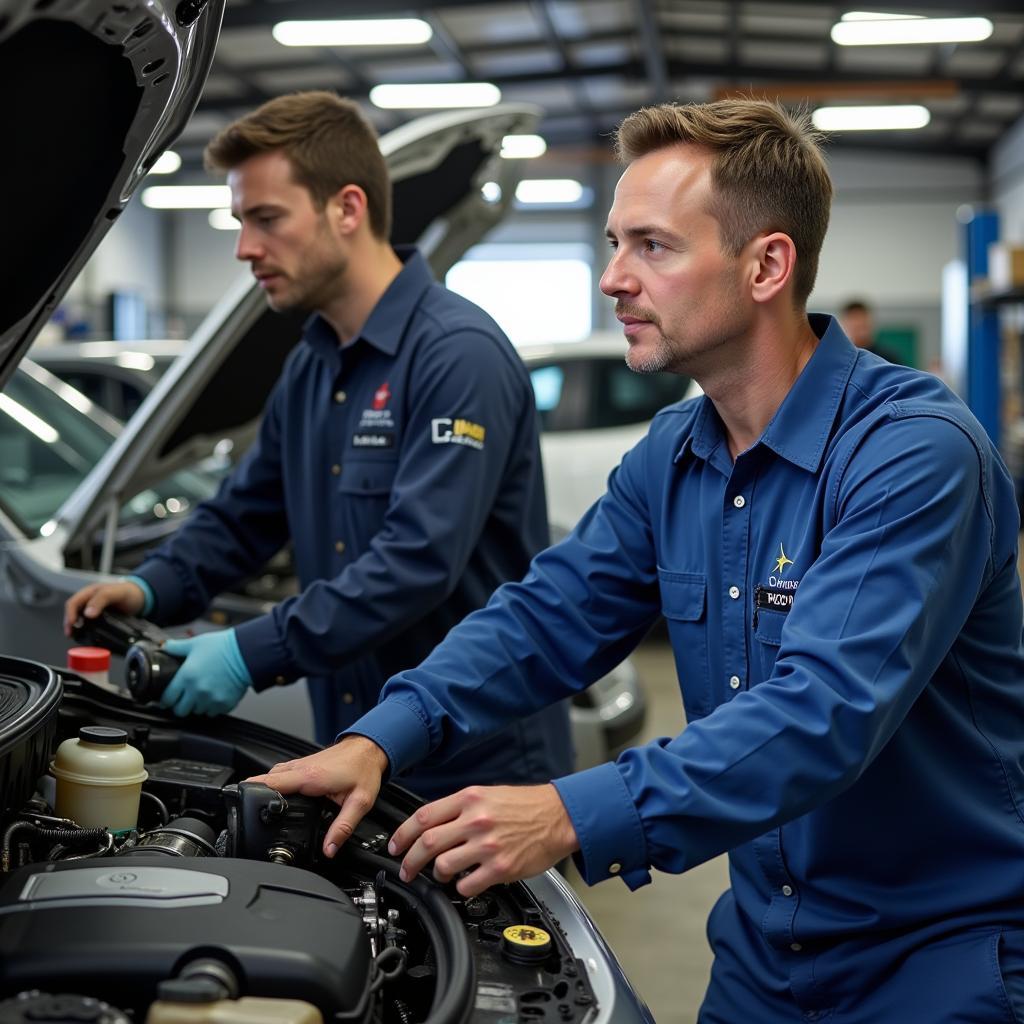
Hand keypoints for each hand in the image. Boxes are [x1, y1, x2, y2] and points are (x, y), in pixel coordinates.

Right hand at [64, 580, 144, 635]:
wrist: (141, 597)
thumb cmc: (129, 592)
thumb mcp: (116, 593)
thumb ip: (102, 599)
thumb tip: (87, 613)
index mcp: (90, 592)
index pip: (73, 603)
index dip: (70, 614)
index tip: (72, 625)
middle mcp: (89, 600)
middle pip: (73, 612)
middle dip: (69, 623)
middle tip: (71, 635)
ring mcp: (94, 609)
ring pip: (79, 618)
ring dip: (76, 627)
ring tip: (76, 637)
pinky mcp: (100, 617)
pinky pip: (88, 623)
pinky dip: (86, 630)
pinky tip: (88, 636)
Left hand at [160, 630, 251, 716]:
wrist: (246, 652)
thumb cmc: (222, 647)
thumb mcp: (196, 643)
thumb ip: (176, 647)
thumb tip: (164, 647)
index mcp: (186, 677)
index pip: (167, 699)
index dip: (166, 700)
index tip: (169, 698)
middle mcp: (197, 691)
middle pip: (180, 711)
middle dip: (181, 705)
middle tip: (185, 697)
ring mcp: (211, 700)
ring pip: (198, 712)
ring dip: (198, 705)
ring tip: (203, 693)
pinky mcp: (225, 704)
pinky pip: (214, 712)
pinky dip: (213, 706)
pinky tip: (216, 694)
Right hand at [248, 736, 389, 856]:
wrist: (370, 749)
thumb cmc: (365, 770)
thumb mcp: (360, 803)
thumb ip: (343, 828)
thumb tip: (328, 849)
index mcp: (310, 778)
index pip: (270, 783)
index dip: (252, 793)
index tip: (240, 805)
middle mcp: (301, 768)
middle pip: (265, 779)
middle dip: (252, 794)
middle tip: (245, 813)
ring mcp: (301, 764)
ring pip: (271, 775)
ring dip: (262, 788)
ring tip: (257, 808)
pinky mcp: (303, 764)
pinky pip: (280, 773)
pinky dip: (272, 783)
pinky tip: (275, 796)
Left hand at [388, 784, 579, 897]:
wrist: (559, 816)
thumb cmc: (526, 806)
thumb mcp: (488, 794)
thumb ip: (460, 808)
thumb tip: (432, 824)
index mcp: (470, 799)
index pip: (424, 816)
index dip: (403, 834)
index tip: (396, 846)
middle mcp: (476, 820)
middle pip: (427, 842)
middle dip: (410, 860)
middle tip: (406, 870)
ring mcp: (487, 845)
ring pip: (443, 865)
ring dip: (436, 874)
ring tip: (440, 875)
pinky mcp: (500, 868)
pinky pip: (467, 885)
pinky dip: (460, 888)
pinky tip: (465, 883)